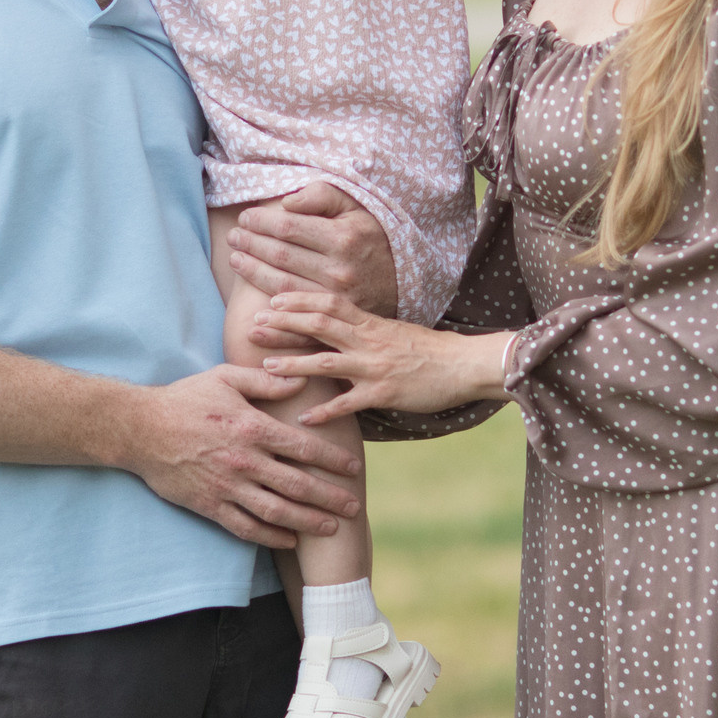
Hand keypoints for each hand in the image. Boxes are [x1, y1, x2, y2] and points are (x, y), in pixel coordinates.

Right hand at [118, 365, 365, 547]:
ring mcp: (226, 486)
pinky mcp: (209, 505)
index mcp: (251, 427)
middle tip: (354, 506)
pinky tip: (289, 540)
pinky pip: (245, 527)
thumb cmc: (185, 399)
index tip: (352, 469)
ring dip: (307, 522)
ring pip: (276, 511)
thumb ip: (265, 382)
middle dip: (330, 498)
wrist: (140, 429)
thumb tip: (300, 382)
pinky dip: (270, 536)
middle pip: (297, 485)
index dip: (332, 460)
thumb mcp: (225, 378)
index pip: (302, 447)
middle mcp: (244, 461)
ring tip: (331, 528)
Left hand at [223, 182, 399, 323]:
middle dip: (251, 245)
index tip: (245, 218)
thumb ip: (321, 197)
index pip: (288, 228)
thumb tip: (287, 204)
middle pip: (281, 256)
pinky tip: (253, 323)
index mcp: (342, 238)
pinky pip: (300, 326)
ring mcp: (338, 299)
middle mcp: (339, 270)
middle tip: (234, 238)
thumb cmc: (372, 236)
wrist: (407, 277)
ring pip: (283, 287)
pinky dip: (275, 327)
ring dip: (253, 274)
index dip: (261, 222)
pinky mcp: (339, 323)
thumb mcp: (355, 207)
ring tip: (235, 261)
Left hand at [250, 291, 510, 427]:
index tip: (271, 299)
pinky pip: (349, 403)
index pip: (328, 302)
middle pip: (319, 325)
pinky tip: (305, 418)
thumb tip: (338, 325)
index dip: (298, 299)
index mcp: (370, 322)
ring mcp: (375, 366)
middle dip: (284, 324)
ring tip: (265, 368)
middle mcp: (368, 340)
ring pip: (327, 362)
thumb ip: (364, 328)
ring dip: (294, 365)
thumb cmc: (429, 349)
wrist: (464, 364)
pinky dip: (325, 411)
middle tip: (253, 326)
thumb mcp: (393, 330)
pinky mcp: (385, 393)